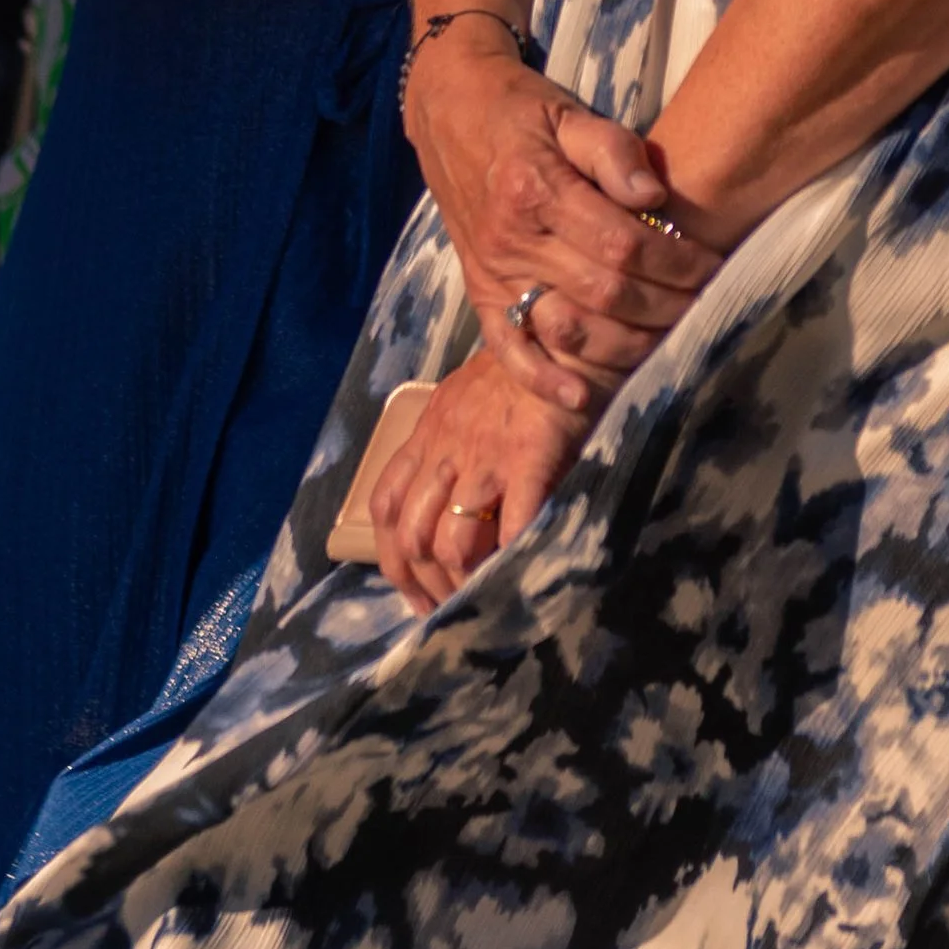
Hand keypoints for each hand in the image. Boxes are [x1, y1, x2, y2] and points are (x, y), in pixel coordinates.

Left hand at [368, 348, 588, 613]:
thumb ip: (448, 447)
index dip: (395, 561)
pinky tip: (520, 578)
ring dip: (463, 583)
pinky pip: (514, 523)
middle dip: (428, 585)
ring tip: (481, 603)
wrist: (560, 335)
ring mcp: (485, 457)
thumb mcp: (462, 402)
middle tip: (450, 613)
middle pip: (413, 536)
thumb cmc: (518, 372)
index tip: (415, 594)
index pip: (387, 508)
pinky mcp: (529, 459)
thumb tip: (448, 503)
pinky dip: (513, 559)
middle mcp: (444, 450)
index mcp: (426, 437)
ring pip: (452, 541)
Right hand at [404, 25, 716, 415]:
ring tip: (669, 335)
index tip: (712, 264)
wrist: (450, 113)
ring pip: (570, 326)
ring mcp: (493, 272)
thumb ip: (612, 149)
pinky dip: (542, 378)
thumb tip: (653, 193)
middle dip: (665, 304)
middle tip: (704, 302)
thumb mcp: (569, 113)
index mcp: (536, 188)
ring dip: (627, 343)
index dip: (675, 261)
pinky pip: (508, 347)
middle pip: (604, 292)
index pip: (621, 243)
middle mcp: (512, 238)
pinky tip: (579, 398)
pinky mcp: (480, 292)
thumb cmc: (520, 110)